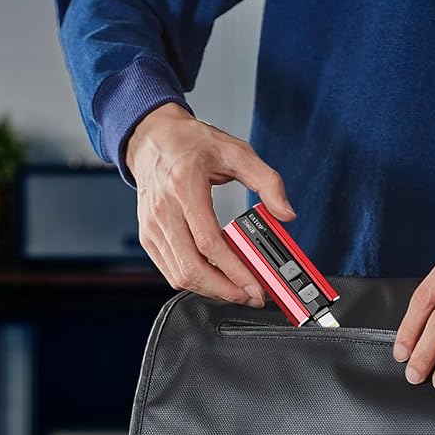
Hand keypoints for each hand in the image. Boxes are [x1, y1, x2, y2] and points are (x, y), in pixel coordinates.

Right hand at [125, 102, 295, 302]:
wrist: (153, 138)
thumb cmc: (191, 144)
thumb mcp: (237, 152)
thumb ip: (268, 181)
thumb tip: (286, 213)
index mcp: (184, 187)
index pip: (208, 242)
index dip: (233, 270)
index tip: (255, 285)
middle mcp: (164, 210)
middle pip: (191, 267)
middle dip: (224, 290)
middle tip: (250, 296)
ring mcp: (152, 227)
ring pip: (179, 275)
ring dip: (211, 290)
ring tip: (237, 290)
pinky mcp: (148, 237)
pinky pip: (170, 271)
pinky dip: (194, 282)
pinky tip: (215, 279)